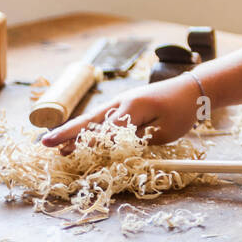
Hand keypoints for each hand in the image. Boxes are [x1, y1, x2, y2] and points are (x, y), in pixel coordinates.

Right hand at [39, 74, 203, 153]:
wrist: (195, 89)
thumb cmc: (182, 110)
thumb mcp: (163, 129)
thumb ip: (137, 138)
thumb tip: (112, 146)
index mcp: (133, 107)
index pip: (106, 130)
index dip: (90, 143)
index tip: (69, 152)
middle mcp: (122, 102)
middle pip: (91, 121)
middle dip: (68, 134)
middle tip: (45, 145)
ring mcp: (122, 102)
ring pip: (93, 119)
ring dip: (74, 132)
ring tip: (55, 145)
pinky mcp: (125, 105)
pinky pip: (102, 118)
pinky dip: (87, 128)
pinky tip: (77, 138)